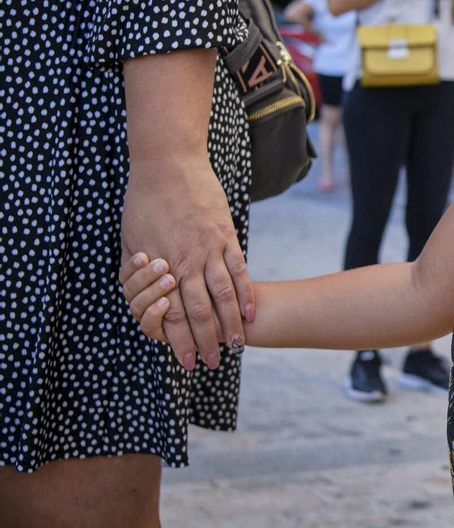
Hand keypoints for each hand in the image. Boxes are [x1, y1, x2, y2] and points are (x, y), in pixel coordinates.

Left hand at [121, 154, 251, 369]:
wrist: (167, 164)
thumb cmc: (142, 200)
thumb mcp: (130, 239)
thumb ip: (138, 269)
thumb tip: (140, 294)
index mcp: (159, 266)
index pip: (172, 314)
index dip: (180, 341)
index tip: (186, 361)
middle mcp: (185, 261)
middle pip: (199, 312)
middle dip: (207, 341)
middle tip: (214, 363)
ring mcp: (209, 248)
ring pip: (222, 295)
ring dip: (230, 324)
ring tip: (237, 345)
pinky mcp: (226, 234)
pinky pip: (238, 269)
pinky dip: (245, 293)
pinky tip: (249, 312)